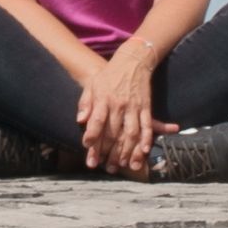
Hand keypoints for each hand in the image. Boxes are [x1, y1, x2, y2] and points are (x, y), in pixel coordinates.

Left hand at [77, 53, 160, 176]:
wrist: (132, 61)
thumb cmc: (109, 75)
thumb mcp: (92, 85)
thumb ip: (85, 103)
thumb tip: (80, 120)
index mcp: (103, 99)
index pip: (97, 120)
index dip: (92, 135)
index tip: (87, 147)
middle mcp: (119, 104)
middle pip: (113, 132)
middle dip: (108, 152)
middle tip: (104, 166)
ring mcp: (134, 107)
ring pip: (131, 133)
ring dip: (127, 151)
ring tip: (123, 165)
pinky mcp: (146, 107)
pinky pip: (147, 126)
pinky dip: (146, 139)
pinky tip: (144, 151)